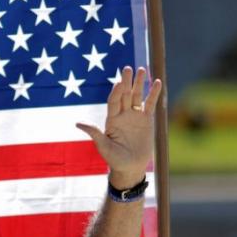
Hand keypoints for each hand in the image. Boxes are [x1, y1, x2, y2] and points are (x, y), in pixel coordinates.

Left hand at [76, 67, 161, 187]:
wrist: (130, 167)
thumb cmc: (114, 159)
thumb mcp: (103, 146)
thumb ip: (94, 133)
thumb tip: (78, 123)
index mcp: (111, 120)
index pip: (113, 102)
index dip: (116, 92)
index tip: (119, 82)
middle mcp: (122, 115)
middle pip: (124, 94)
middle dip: (126, 82)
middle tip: (128, 68)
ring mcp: (135, 116)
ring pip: (137, 96)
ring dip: (139, 83)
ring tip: (142, 69)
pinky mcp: (147, 120)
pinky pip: (150, 104)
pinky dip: (154, 93)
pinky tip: (157, 82)